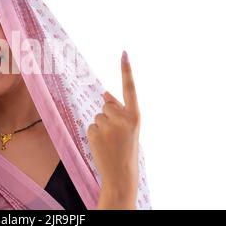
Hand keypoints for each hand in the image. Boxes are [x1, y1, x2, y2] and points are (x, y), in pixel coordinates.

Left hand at [87, 51, 140, 207]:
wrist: (121, 173)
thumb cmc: (126, 148)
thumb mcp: (129, 128)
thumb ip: (119, 109)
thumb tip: (104, 92)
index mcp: (135, 115)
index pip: (130, 88)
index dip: (126, 70)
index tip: (124, 52)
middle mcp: (124, 118)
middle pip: (106, 105)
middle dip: (108, 116)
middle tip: (116, 134)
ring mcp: (109, 126)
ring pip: (98, 115)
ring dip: (101, 126)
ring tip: (110, 141)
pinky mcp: (96, 132)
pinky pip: (90, 125)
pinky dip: (94, 134)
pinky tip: (102, 145)